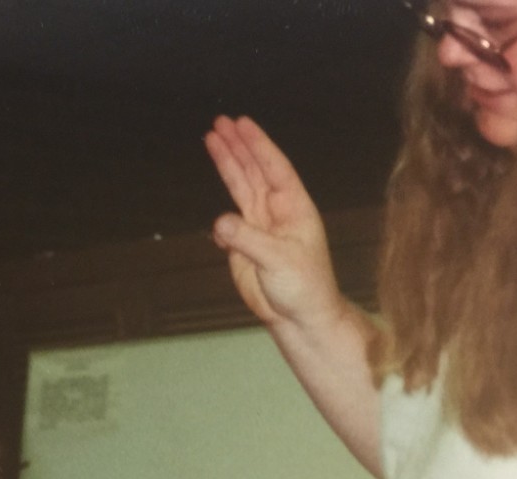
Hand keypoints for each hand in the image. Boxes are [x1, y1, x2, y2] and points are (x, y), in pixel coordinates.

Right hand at [204, 116, 345, 332]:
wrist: (300, 318)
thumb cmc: (304, 287)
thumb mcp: (279, 260)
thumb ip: (248, 239)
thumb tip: (220, 222)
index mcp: (294, 207)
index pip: (273, 168)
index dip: (257, 145)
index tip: (241, 123)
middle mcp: (276, 211)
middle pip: (254, 170)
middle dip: (238, 146)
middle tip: (220, 122)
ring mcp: (259, 227)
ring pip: (240, 187)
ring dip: (227, 164)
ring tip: (211, 139)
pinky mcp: (244, 246)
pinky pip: (229, 222)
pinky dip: (220, 211)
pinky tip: (215, 204)